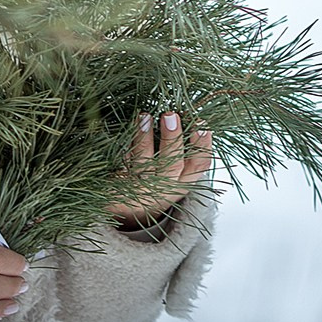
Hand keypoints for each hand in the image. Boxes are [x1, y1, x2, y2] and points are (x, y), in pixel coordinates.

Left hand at [104, 112, 213, 227]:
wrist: (125, 207)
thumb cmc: (154, 179)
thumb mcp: (174, 169)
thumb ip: (181, 148)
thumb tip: (187, 114)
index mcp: (182, 183)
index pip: (198, 166)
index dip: (202, 146)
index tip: (201, 124)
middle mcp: (164, 188)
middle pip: (172, 166)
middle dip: (173, 139)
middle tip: (170, 115)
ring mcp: (140, 189)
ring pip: (144, 165)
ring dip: (145, 138)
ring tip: (144, 116)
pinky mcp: (119, 186)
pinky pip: (121, 165)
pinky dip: (124, 146)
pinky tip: (126, 128)